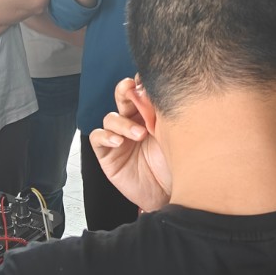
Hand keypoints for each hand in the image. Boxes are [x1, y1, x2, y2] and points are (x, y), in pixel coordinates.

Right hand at [89, 77, 170, 210]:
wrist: (170, 195)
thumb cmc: (177, 166)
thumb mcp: (173, 135)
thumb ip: (162, 114)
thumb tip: (154, 91)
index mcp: (151, 114)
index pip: (141, 92)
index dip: (140, 83)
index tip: (145, 79)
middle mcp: (134, 123)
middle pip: (123, 97)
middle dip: (125, 91)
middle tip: (131, 90)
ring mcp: (120, 138)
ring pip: (110, 117)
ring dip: (122, 122)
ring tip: (139, 134)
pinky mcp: (108, 155)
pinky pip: (98, 138)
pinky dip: (106, 137)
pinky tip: (119, 142)